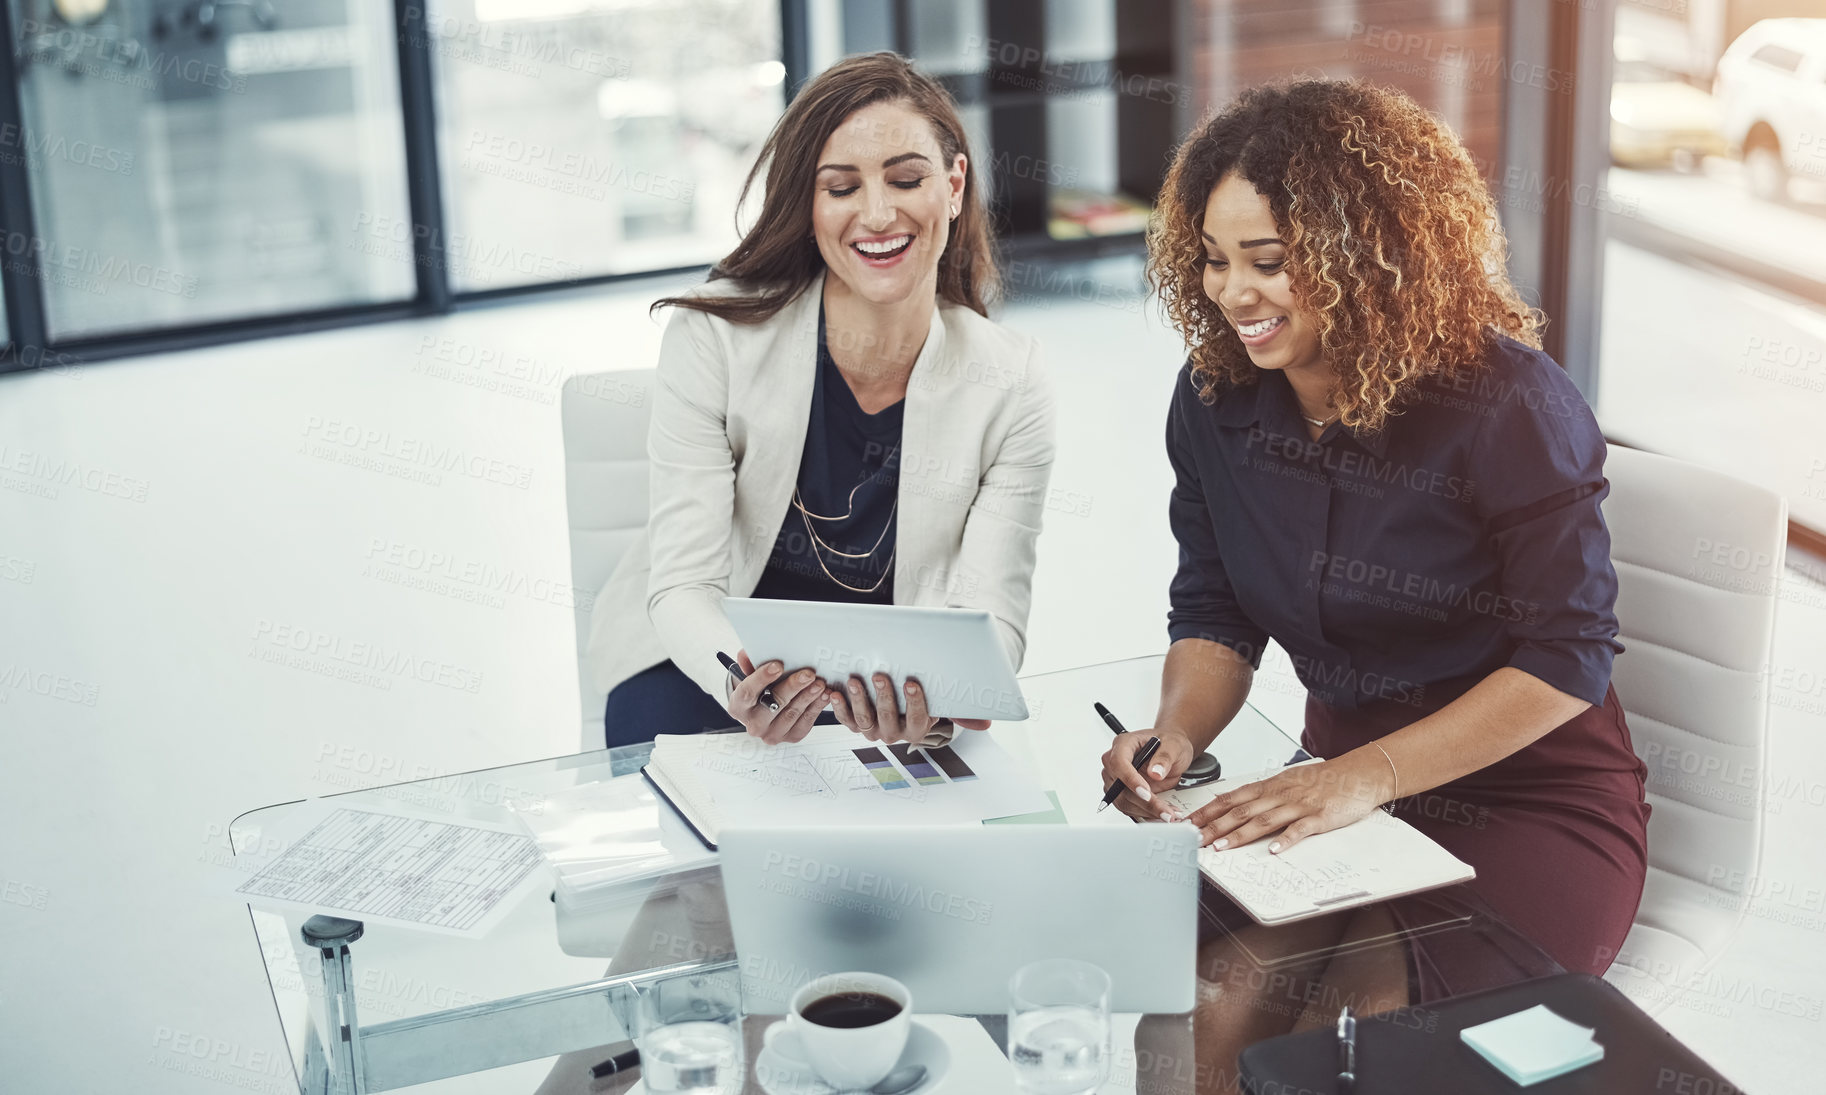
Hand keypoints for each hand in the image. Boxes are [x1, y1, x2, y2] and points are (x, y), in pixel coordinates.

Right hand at [727, 649, 827, 744]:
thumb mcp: (750, 674)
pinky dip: (816, 707)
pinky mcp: (790, 737)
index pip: (747, 692)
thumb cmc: (759, 690)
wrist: (765, 711)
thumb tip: (746, 654)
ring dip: (808, 697)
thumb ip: (748, 662)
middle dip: (792, 687)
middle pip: (773, 704)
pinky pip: (805, 722)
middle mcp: (753, 724)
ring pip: (792, 713)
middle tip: (807, 674)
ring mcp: (772, 733)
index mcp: (738, 707)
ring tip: (819, 683)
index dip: (762, 678)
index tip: (777, 666)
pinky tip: (823, 695)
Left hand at [827, 674, 985, 744]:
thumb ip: (962, 712)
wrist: (903, 703)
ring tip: (855, 680)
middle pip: (889, 717)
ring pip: (864, 719)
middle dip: (884, 696)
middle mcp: (894, 734)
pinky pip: (845, 719)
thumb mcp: (944, 704)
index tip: (913, 682)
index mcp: (918, 730)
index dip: (915, 701)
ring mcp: (873, 730)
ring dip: (858, 699)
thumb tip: (987, 725)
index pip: (919, 717)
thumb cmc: (926, 698)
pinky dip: (839, 706)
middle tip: (881, 675)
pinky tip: (834, 691)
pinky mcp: (855, 724)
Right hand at [1100, 729, 1198, 822]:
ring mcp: (1116, 780)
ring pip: (1124, 802)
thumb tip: (1155, 772)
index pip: (1118, 762)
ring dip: (1146, 811)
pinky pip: (1130, 808)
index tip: (1146, 792)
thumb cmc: (1169, 743)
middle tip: (1165, 810)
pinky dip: (1146, 814)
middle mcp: (1115, 762)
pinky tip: (1162, 813)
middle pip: (1120, 787)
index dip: (1130, 779)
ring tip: (1168, 814)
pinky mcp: (1122, 794)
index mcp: (1124, 744)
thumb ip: (1165, 757)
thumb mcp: (1173, 745)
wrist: (1171, 752)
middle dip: (1144, 802)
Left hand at [1183, 751, 1393, 851]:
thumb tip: (1236, 805)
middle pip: (1241, 810)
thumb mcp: (1287, 781)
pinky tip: (1273, 850)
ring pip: (1263, 820)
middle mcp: (1279, 794)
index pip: (1231, 798)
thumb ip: (1263, 794)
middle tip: (1194, 838)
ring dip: (1240, 834)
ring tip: (1221, 847)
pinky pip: (1299, 829)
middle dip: (1214, 825)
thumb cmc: (1322, 780)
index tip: (1189, 822)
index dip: (1208, 811)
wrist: (1358, 774)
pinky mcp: (1319, 817)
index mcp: (1270, 786)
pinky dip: (1285, 840)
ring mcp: (1298, 805)